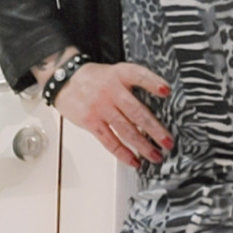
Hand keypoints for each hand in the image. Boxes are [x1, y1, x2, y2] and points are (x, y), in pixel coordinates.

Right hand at [52, 61, 173, 167]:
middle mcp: (111, 91)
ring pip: (125, 129)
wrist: (64, 80)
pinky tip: (134, 160)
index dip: (153, 82)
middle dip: (154, 129)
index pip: (138, 75)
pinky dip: (122, 153)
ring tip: (155, 156)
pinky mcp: (90, 121)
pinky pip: (109, 140)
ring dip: (142, 146)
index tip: (166, 91)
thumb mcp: (114, 72)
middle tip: (168, 142)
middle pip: (136, 111)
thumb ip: (132, 84)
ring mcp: (100, 107)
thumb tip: (155, 105)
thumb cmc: (94, 79)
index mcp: (120, 74)